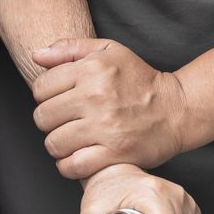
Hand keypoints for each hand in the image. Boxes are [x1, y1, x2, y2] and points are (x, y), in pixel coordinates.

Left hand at [30, 37, 189, 177]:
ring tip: (71, 140)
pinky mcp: (115, 153)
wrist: (178, 109)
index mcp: (91, 70)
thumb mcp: (109, 51)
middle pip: (43, 117)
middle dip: (49, 122)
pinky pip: (73, 165)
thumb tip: (36, 55)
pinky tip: (77, 157)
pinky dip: (69, 165)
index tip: (59, 101)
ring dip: (58, 145)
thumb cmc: (140, 79)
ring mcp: (105, 127)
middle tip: (64, 122)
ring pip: (54, 143)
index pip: (40, 88)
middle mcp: (96, 97)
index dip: (45, 96)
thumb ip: (70, 48)